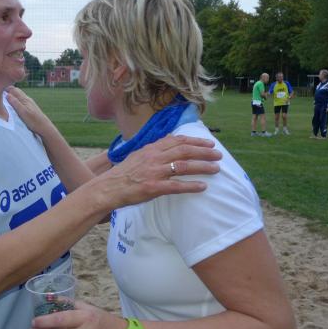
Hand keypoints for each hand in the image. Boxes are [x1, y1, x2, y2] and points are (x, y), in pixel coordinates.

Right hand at [6, 86, 55, 137]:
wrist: (45, 128)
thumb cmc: (34, 121)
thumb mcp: (23, 112)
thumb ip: (15, 103)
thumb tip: (7, 94)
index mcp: (25, 99)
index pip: (14, 89)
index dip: (6, 88)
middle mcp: (27, 99)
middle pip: (16, 91)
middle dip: (8, 90)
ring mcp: (29, 103)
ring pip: (19, 96)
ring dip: (12, 95)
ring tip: (4, 97)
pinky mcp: (30, 108)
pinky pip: (21, 100)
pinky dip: (15, 100)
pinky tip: (13, 104)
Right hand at [97, 134, 221, 209]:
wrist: (108, 188)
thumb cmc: (124, 173)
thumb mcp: (138, 155)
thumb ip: (154, 149)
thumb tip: (169, 141)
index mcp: (151, 149)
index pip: (178, 141)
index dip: (195, 141)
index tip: (209, 142)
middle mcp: (155, 158)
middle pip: (185, 151)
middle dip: (204, 152)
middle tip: (218, 155)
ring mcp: (154, 172)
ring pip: (184, 166)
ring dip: (202, 167)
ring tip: (216, 169)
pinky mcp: (153, 188)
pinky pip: (176, 186)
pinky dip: (191, 186)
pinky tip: (203, 187)